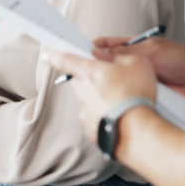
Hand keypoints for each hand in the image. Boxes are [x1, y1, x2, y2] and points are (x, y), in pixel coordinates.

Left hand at [42, 50, 158, 142]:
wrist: (137, 130)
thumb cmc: (136, 96)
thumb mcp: (136, 64)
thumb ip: (119, 56)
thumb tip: (109, 56)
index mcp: (88, 71)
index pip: (65, 59)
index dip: (55, 55)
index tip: (47, 55)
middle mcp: (81, 90)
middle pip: (82, 79)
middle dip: (95, 78)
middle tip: (116, 81)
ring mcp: (84, 110)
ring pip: (89, 99)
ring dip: (101, 98)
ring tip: (124, 102)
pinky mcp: (89, 127)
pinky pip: (95, 116)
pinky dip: (105, 115)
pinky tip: (120, 116)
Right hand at [93, 36, 184, 98]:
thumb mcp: (152, 51)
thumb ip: (125, 51)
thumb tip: (99, 51)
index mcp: (136, 47)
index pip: (108, 45)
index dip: (94, 48)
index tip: (79, 52)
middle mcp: (135, 63)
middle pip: (109, 64)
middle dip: (98, 67)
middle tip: (84, 70)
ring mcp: (138, 79)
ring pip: (116, 80)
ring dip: (109, 83)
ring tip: (96, 85)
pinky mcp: (143, 94)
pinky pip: (126, 93)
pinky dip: (119, 95)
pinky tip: (113, 96)